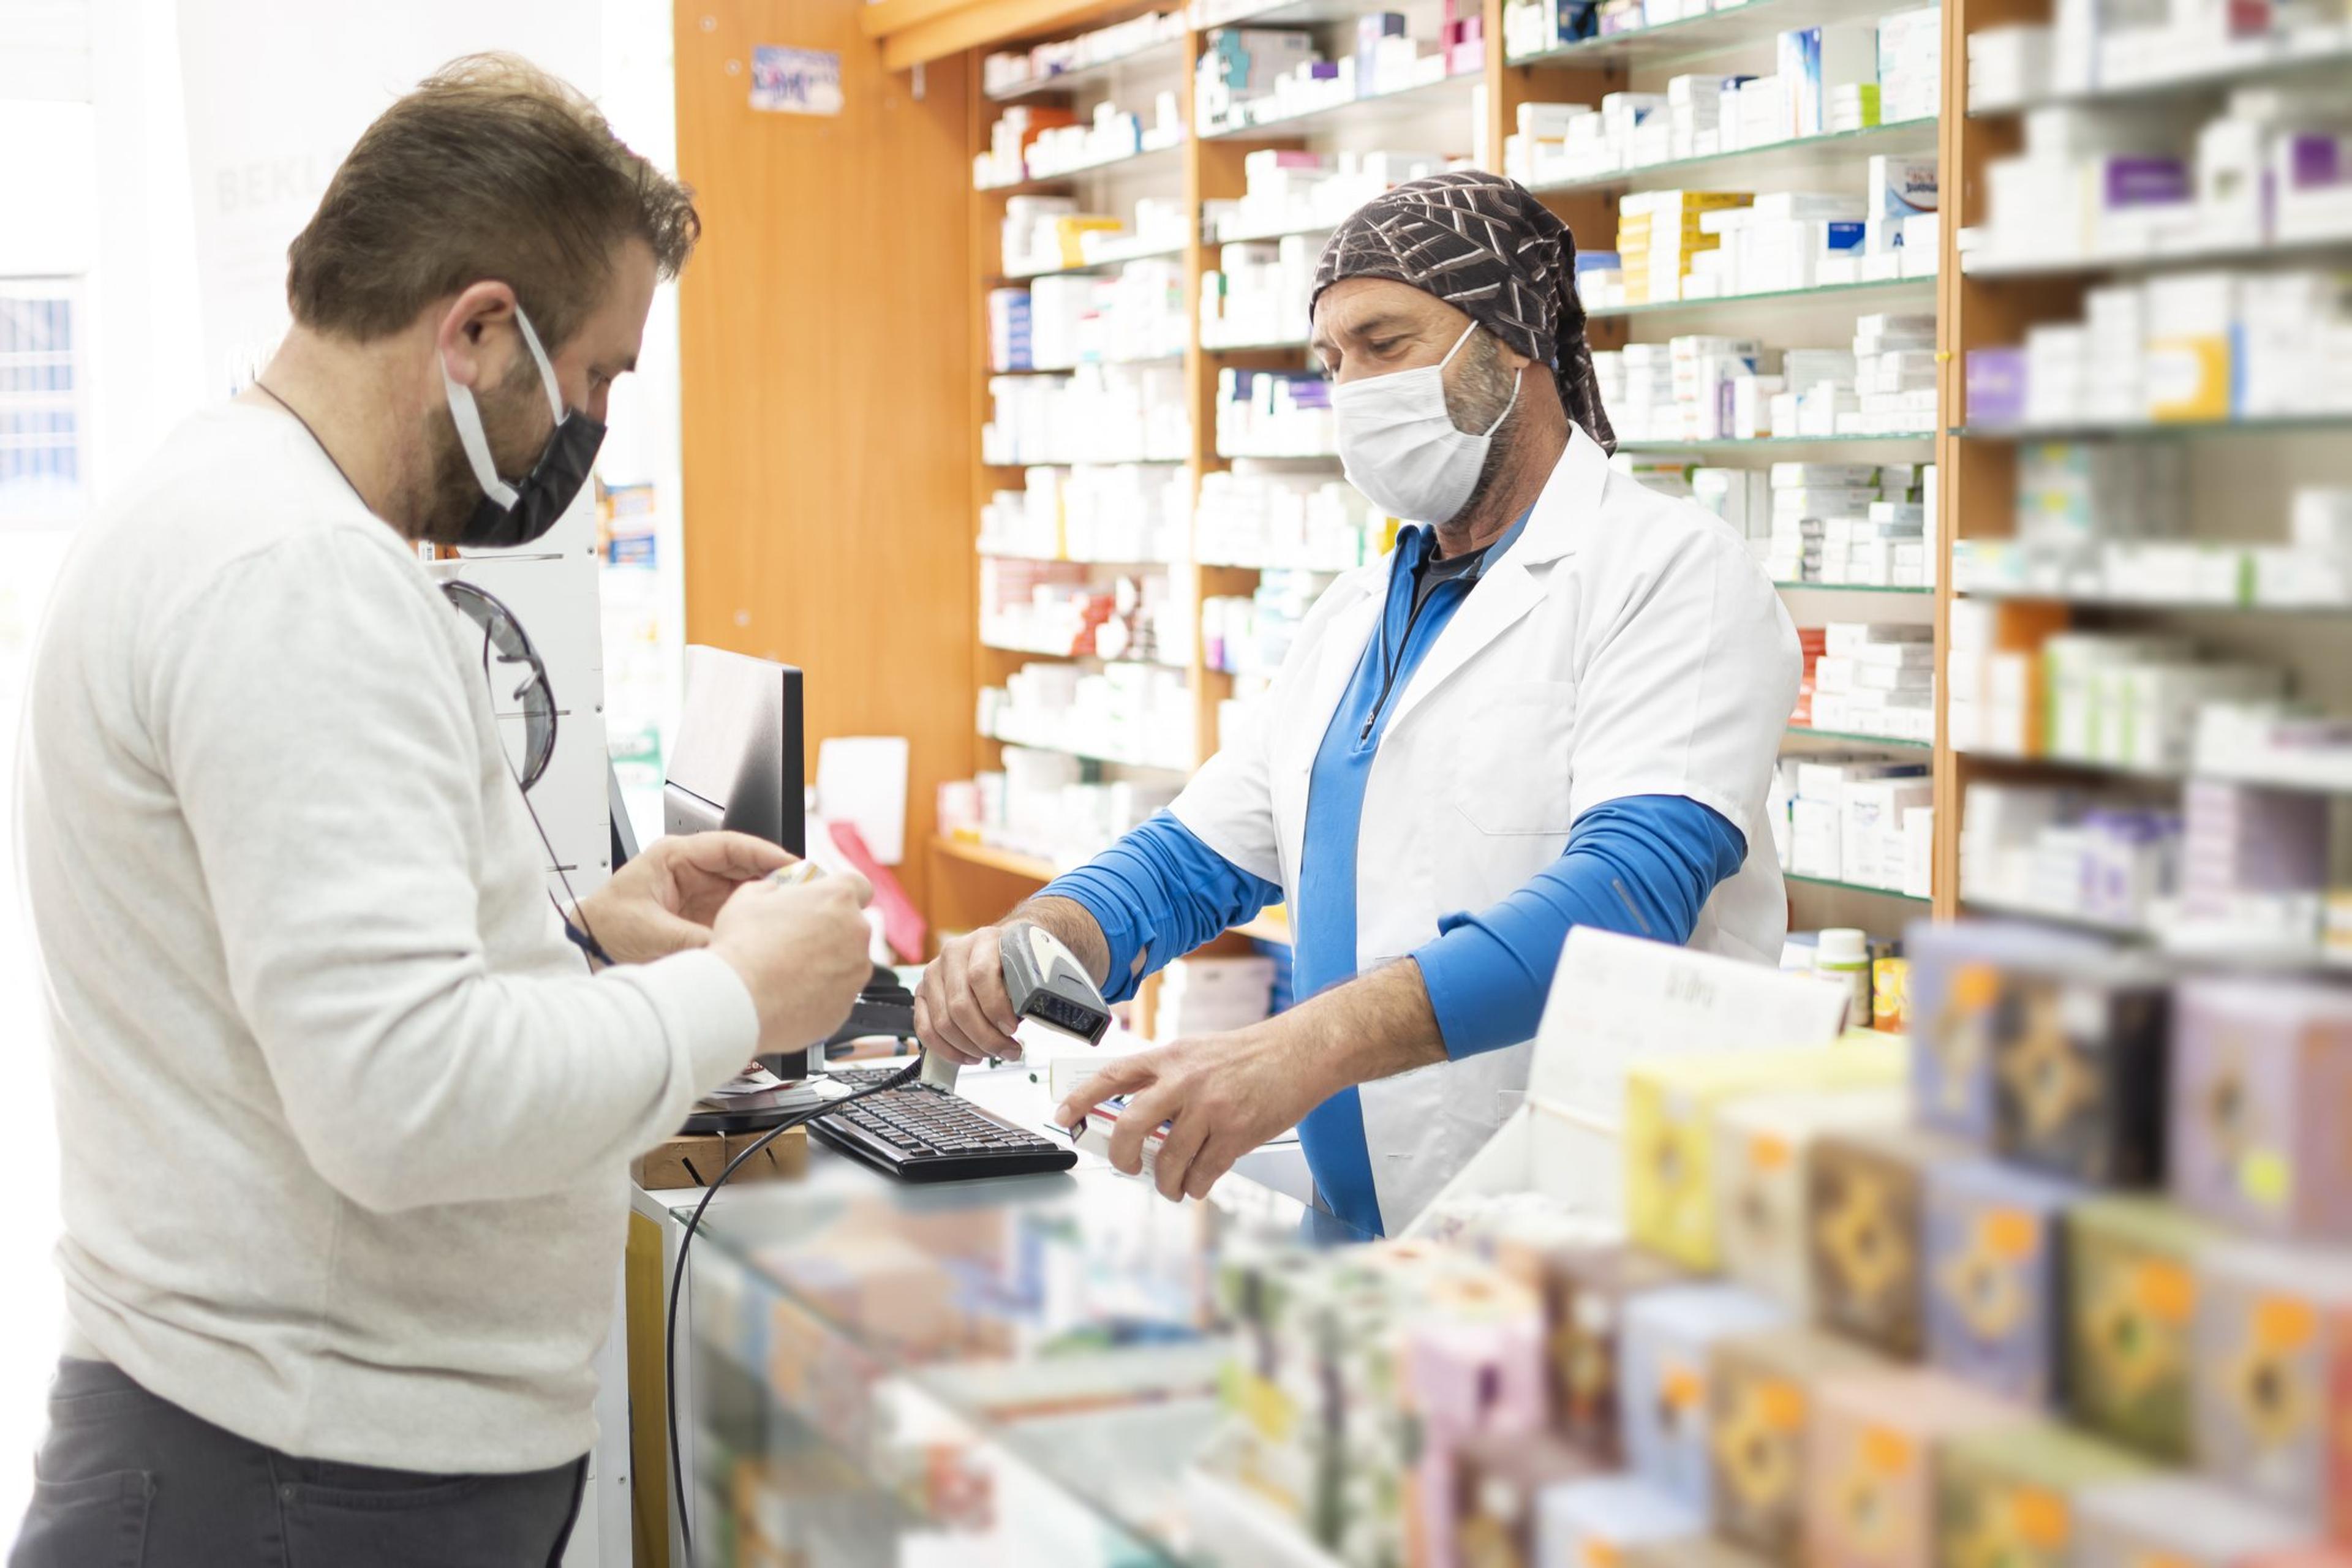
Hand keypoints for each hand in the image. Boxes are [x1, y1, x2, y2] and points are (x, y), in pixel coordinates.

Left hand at [571, 832, 796, 964]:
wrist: (584, 952)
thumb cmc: (604, 930)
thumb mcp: (653, 934)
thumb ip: (696, 941)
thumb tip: (735, 950)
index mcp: (675, 857)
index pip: (731, 846)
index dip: (766, 854)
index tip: (793, 866)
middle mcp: (692, 872)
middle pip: (746, 867)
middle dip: (775, 878)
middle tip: (803, 892)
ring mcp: (700, 895)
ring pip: (746, 891)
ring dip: (767, 902)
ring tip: (792, 913)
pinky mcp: (703, 918)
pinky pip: (738, 915)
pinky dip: (755, 922)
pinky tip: (770, 931)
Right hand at [709, 869, 875, 1054]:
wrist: (738, 1002)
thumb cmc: (742, 946)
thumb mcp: (748, 897)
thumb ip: (773, 889)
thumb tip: (776, 892)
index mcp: (837, 897)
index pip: (859, 886)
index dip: (840, 894)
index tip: (824, 903)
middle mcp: (857, 931)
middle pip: (851, 926)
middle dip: (829, 931)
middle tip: (795, 941)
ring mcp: (857, 970)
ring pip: (847, 961)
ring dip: (826, 963)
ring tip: (789, 972)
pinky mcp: (849, 1002)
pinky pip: (839, 992)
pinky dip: (821, 992)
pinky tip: (792, 994)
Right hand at [914, 925, 1023, 1065]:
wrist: (1001, 949)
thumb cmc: (1013, 962)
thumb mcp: (1025, 967)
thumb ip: (1024, 989)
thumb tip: (1023, 1022)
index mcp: (982, 940)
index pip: (980, 975)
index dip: (996, 1007)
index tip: (1012, 1029)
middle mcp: (952, 954)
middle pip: (960, 1005)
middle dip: (986, 1037)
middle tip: (1007, 1050)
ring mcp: (933, 973)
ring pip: (943, 1022)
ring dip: (969, 1047)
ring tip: (992, 1053)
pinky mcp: (922, 993)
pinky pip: (925, 1029)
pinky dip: (947, 1050)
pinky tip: (968, 1056)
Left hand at [1053, 1015, 1339, 1202]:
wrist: (1301, 1052)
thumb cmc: (1250, 1054)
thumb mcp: (1197, 1052)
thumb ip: (1166, 1079)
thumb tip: (1136, 1120)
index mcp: (1170, 1058)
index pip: (1112, 1076)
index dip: (1080, 1098)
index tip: (1062, 1116)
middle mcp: (1184, 1081)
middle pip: (1130, 1127)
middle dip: (1122, 1159)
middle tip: (1128, 1168)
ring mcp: (1210, 1108)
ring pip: (1168, 1161)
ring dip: (1166, 1183)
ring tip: (1172, 1186)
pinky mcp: (1236, 1132)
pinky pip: (1202, 1173)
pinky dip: (1196, 1186)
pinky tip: (1198, 1183)